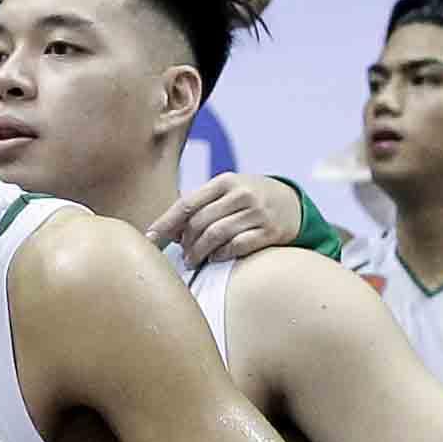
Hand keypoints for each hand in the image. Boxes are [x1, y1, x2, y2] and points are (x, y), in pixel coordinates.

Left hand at [149, 171, 313, 268]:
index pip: (187, 204)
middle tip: (182, 254)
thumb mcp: (226, 191)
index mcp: (225, 181)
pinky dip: (221, 255)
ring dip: (199, 252)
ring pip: (216, 236)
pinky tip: (215, 258)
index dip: (165, 224)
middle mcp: (241, 194)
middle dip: (186, 242)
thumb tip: (169, 232)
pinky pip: (237, 246)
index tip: (150, 239)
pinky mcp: (269, 231)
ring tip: (193, 260)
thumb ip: (200, 206)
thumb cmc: (249, 199)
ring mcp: (257, 212)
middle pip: (200, 222)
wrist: (292, 202)